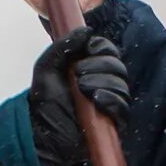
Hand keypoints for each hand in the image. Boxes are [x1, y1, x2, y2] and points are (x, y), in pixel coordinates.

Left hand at [28, 24, 128, 165]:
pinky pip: (123, 106)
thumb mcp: (46, 68)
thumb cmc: (44, 104)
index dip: (101, 48)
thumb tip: (87, 29)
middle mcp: (103, 83)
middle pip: (117, 66)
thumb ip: (62, 46)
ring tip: (82, 90)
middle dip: (99, 66)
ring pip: (121, 85)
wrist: (42, 137)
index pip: (108, 50)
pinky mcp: (114, 122)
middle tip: (78, 74)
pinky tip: (96, 99)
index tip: (87, 51)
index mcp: (89, 68)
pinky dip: (111, 99)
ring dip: (102, 82)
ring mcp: (110, 103)